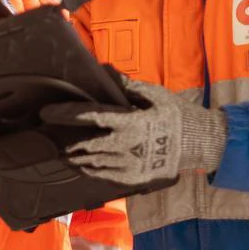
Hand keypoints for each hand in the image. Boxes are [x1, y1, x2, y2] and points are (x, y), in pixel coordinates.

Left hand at [40, 76, 227, 187]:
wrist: (201, 144)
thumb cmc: (177, 115)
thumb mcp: (156, 95)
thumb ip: (128, 86)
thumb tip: (105, 70)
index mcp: (132, 122)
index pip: (92, 117)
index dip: (67, 115)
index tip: (47, 113)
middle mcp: (129, 146)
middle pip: (88, 146)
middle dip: (69, 144)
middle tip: (51, 141)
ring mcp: (132, 165)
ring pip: (94, 163)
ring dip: (77, 159)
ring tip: (63, 155)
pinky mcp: (136, 179)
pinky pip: (107, 177)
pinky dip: (92, 171)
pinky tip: (84, 166)